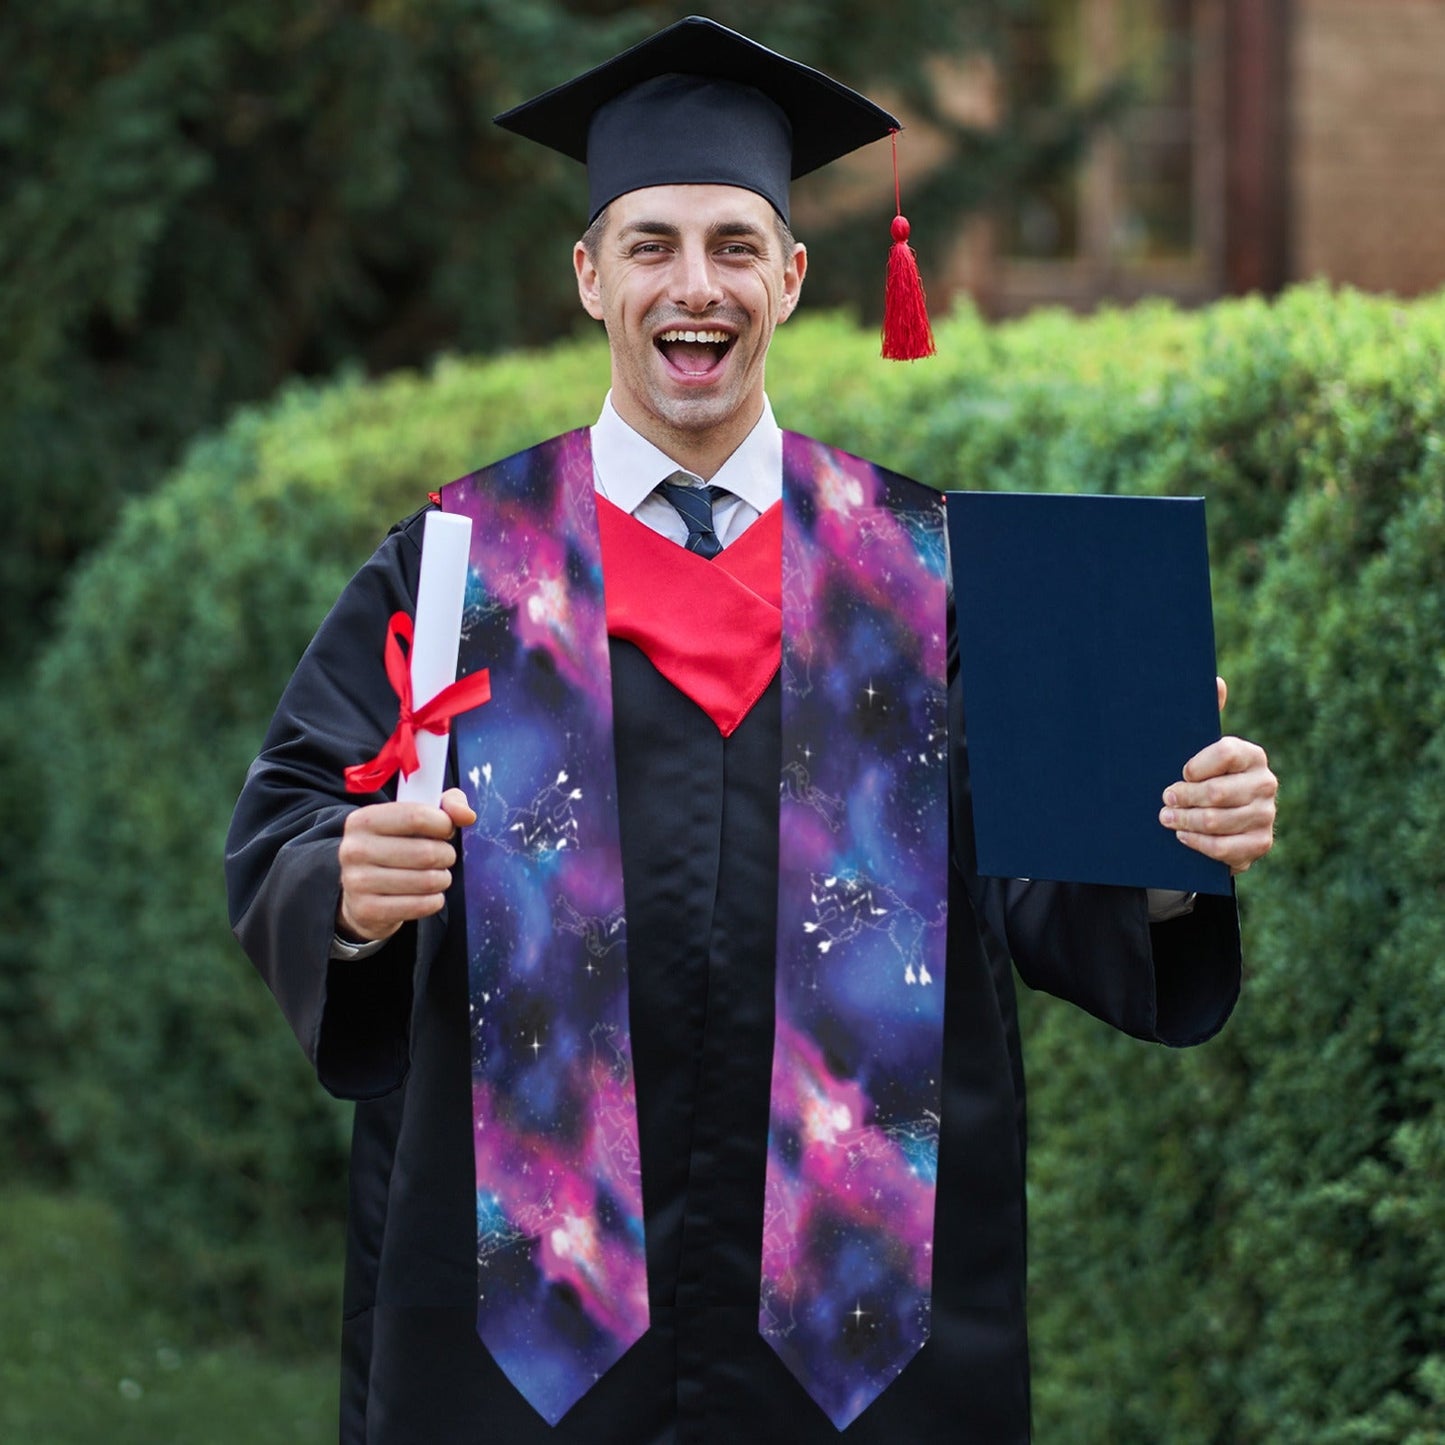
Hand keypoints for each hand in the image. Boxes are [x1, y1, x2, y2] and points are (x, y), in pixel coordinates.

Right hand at [336, 787, 476, 942]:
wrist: (362, 893)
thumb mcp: (416, 817)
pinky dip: (434, 901)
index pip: (416, 816)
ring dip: (442, 879)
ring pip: (427, 881)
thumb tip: (467, 815)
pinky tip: (428, 895)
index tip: (446, 830)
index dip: (443, 824)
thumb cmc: (396, 847)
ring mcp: (357, 882)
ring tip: (436, 876)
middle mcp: (354, 849)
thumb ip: (447, 805)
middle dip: (446, 855)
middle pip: (426, 852)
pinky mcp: (367, 910)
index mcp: (363, 820)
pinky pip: (420, 906)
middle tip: (443, 857)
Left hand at [1159, 677, 1277, 873]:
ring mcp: (1266, 815)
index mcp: (1251, 755)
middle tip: (1164, 799)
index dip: (1197, 765)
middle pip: (1218, 793)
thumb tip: (1216, 681)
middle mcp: (1265, 783)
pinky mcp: (1260, 844)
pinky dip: (1199, 843)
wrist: (1217, 820)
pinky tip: (1183, 836)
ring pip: (1217, 821)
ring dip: (1185, 821)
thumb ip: (1206, 715)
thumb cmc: (1202, 777)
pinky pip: (1225, 848)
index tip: (1180, 772)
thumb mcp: (1199, 748)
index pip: (1225, 753)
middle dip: (1183, 797)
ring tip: (1166, 818)